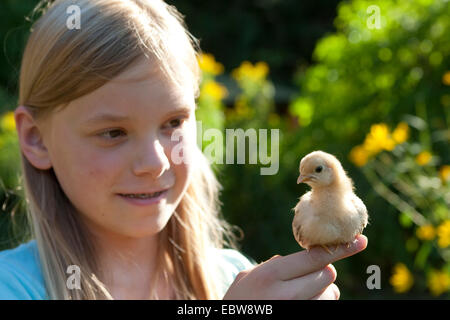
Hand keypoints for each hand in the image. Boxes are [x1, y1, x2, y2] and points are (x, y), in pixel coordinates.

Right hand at [223, 234, 367, 299]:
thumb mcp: (247, 278)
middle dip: (322, 274)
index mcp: (270, 275)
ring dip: (322, 293)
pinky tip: (302, 303)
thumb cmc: (238, 302)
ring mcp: (296, 311)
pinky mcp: (303, 319)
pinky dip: (319, 303)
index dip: (341, 248)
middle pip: (327, 275)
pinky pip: (325, 308)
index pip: (314, 257)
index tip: (361, 241)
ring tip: (300, 297)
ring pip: (330, 294)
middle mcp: (285, 295)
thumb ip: (274, 264)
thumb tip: (306, 258)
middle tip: (305, 279)